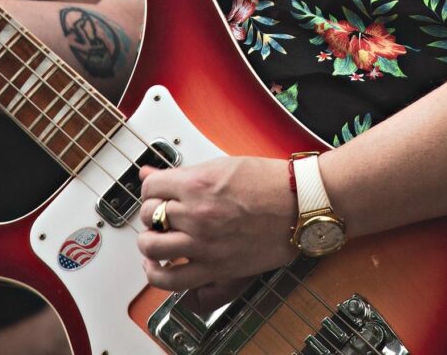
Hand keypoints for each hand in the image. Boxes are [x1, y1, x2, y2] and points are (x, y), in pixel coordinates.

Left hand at [138, 156, 296, 307]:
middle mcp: (196, 214)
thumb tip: (150, 174)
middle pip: (148, 216)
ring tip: (158, 238)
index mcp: (197, 184)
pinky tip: (159, 266)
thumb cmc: (267, 182)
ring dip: (150, 243)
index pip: (150, 189)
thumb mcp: (221, 166)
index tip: (158, 193)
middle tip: (162, 214)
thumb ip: (183, 174)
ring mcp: (204, 243)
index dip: (152, 190)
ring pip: (152, 248)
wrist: (298, 204)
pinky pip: (171, 280)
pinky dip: (157, 274)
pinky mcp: (215, 267)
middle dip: (152, 214)